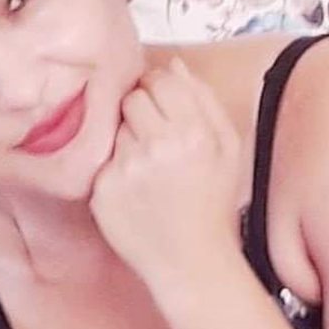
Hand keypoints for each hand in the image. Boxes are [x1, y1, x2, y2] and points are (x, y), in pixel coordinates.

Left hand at [90, 57, 244, 284]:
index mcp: (194, 132)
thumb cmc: (212, 205)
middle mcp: (158, 146)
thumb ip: (205, 101)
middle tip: (155, 139)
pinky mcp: (103, 189)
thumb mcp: (228, 149)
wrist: (192, 262)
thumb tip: (176, 66)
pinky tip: (134, 189)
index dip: (159, 89)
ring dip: (126, 139)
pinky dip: (114, 169)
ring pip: (114, 127)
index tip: (162, 105)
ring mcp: (127, 168)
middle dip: (141, 111)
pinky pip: (100, 159)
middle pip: (132, 98)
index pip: (160, 81)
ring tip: (147, 168)